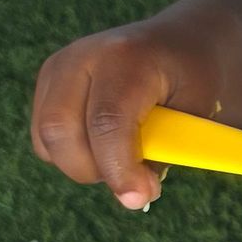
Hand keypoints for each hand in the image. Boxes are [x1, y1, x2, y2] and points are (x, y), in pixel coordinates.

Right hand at [31, 17, 222, 209]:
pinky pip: (43, 139)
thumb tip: (134, 194)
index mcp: (125, 57)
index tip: (137, 198)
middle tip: (134, 179)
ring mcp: (57, 68)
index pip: (106, 120)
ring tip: (122, 156)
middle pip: (60, 130)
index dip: (117, 167)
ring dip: (83, 165)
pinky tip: (103, 144)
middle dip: (93, 170)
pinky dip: (70, 155)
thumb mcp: (197, 108)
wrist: (174, 42)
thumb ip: (168, 150)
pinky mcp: (46, 83)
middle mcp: (81, 57)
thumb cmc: (191, 76)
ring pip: (46, 139)